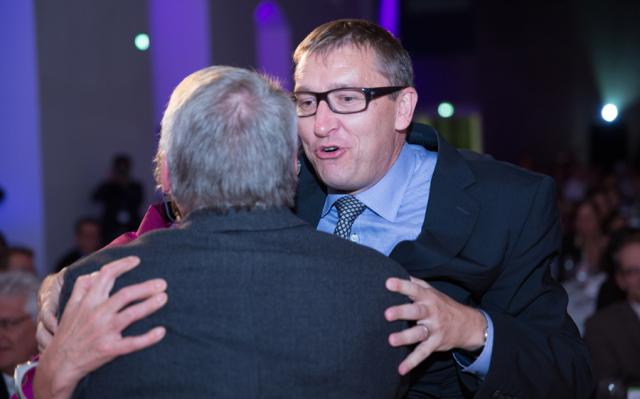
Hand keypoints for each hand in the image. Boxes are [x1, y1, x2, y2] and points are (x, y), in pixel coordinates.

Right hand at [34, 256, 167, 398]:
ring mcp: (104, 332)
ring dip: (149, 305)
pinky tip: (161, 331)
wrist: (59, 363)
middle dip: (145, 287)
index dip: (122, 265)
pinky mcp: (109, 349)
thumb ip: (81, 288)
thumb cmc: (68, 332)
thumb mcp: (70, 307)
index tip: (137, 260)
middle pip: (125, 295)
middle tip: (162, 283)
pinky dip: (148, 337)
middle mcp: (96, 314)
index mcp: (88, 301)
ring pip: (131, 315)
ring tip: (164, 298)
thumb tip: (94, 273)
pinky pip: (132, 343)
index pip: (105, 276)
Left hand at [385, 277, 485, 374]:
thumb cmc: (442, 304)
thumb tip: (395, 272)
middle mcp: (431, 312)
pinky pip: (422, 354)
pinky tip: (400, 369)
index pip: (414, 289)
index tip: (387, 283)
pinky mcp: (435, 344)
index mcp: (428, 297)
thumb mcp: (431, 290)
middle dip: (402, 312)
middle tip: (387, 314)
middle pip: (416, 311)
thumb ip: (414, 283)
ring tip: (391, 340)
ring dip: (405, 337)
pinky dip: (412, 362)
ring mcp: (434, 329)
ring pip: (419, 333)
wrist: (468, 324)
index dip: (402, 285)